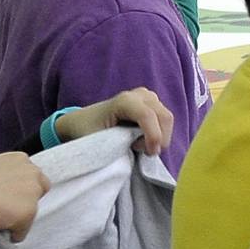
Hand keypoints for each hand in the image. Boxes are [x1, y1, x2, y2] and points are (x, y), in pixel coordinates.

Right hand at [0, 152, 49, 240]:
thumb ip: (0, 177)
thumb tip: (0, 192)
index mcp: (19, 159)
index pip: (30, 176)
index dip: (17, 188)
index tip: (3, 195)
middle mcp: (31, 172)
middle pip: (40, 190)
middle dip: (26, 200)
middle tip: (4, 209)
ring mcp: (31, 192)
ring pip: (32, 212)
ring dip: (17, 217)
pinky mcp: (27, 213)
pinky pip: (21, 232)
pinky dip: (10, 234)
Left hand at [53, 88, 173, 154]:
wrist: (83, 120)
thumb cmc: (88, 131)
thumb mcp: (99, 141)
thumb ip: (121, 145)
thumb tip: (141, 153)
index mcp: (124, 101)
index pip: (148, 116)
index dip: (154, 137)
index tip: (149, 154)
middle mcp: (139, 94)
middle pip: (164, 116)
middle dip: (160, 139)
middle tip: (144, 152)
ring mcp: (147, 96)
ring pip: (167, 118)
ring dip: (159, 136)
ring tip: (139, 144)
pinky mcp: (152, 102)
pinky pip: (164, 119)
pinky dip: (159, 132)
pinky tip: (142, 138)